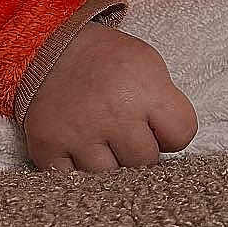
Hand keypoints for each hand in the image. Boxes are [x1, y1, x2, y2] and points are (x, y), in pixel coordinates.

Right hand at [23, 21, 197, 172]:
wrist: (46, 46)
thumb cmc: (103, 59)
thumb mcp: (146, 63)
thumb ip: (165, 104)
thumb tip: (168, 148)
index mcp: (143, 88)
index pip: (182, 134)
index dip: (171, 131)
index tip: (154, 123)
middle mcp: (112, 113)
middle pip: (146, 161)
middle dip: (137, 149)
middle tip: (122, 130)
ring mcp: (78, 133)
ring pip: (110, 177)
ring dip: (107, 162)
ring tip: (99, 138)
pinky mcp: (47, 146)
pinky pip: (72, 180)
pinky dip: (75, 170)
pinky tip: (76, 148)